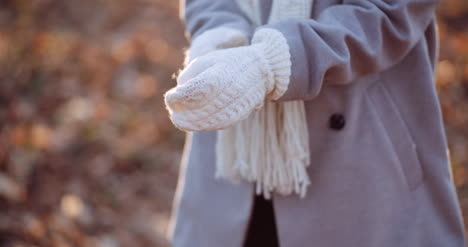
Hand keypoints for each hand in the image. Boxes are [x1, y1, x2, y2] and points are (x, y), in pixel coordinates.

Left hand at [165, 28, 290, 130]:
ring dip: (191, 123)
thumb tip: (179, 90)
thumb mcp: (207, 59)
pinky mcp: (240, 114)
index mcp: (218, 76)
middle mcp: (227, 93)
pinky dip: (204, 126)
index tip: (170, 96)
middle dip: (181, 112)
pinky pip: (220, 124)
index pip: (192, 92)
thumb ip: (191, 74)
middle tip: (173, 112)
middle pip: (198, 109)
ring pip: (208, 121)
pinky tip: (194, 125)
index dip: (177, 98)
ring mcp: (235, 105)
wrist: (261, 68)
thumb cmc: (230, 61)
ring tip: (179, 120)